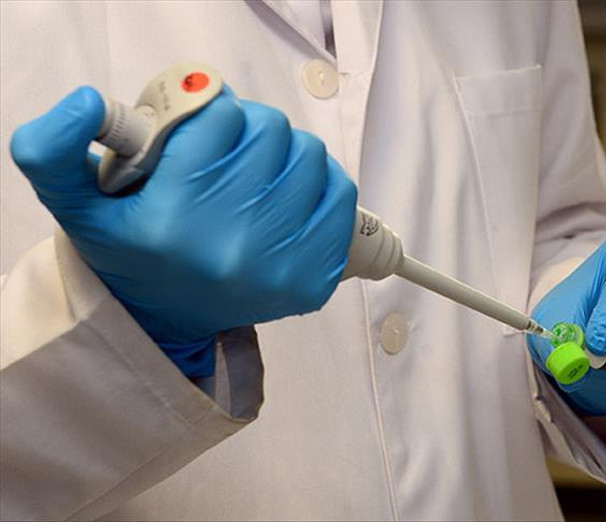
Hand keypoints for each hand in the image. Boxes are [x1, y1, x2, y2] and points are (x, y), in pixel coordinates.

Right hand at [11, 86, 357, 375]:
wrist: (172, 318)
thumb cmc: (135, 250)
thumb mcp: (78, 204)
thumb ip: (53, 150)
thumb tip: (82, 101)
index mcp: (173, 219)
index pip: (220, 117)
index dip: (213, 114)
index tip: (204, 132)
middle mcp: (231, 244)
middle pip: (271, 131)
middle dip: (250, 129)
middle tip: (233, 149)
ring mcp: (280, 265)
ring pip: (309, 156)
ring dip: (286, 153)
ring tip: (260, 172)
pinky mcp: (315, 279)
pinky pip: (340, 195)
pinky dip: (320, 184)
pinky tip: (290, 195)